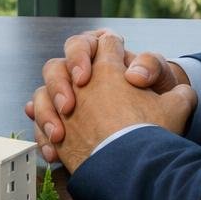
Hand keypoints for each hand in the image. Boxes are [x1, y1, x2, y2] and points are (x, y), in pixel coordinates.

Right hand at [25, 29, 190, 162]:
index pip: (82, 45)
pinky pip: (41, 127)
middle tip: (68, 107)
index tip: (83, 78)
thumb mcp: (159, 79)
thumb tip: (135, 75)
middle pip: (54, 69)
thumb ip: (151, 67)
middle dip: (57, 86)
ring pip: (41, 97)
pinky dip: (44, 139)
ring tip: (57, 135)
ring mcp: (67, 99)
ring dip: (45, 114)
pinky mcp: (61, 124)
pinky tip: (54, 154)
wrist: (152, 132)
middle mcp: (79, 75)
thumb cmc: (156, 97)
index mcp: (100, 57)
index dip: (78, 58)